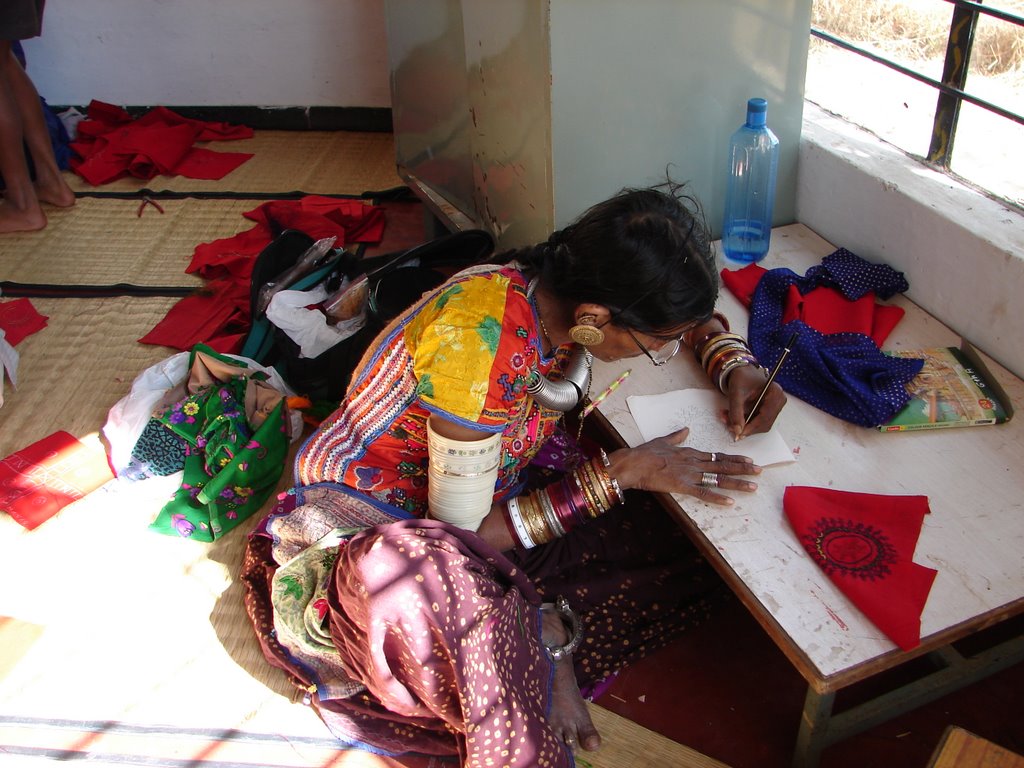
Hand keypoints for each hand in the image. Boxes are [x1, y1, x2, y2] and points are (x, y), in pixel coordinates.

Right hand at [608, 427, 760, 505]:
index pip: (717, 456)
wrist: (633, 462)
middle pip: (723, 466)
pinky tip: (730, 503)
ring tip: (753, 486)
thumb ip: (676, 436)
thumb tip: (685, 429)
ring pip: (718, 479)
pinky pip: (703, 493)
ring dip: (737, 483)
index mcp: (690, 453)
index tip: (749, 460)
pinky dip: (717, 498)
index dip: (734, 459)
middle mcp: (694, 463)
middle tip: (760, 471)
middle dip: (743, 469)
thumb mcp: (663, 441)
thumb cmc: (645, 453)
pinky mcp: (682, 486)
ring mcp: (690, 474)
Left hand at [724, 364, 786, 439]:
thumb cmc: (741, 377)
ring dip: (743, 424)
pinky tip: (732, 416)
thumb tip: (737, 430)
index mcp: (775, 393)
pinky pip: (757, 421)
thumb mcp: (736, 393)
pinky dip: (744, 421)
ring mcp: (773, 406)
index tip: (739, 433)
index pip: (766, 416)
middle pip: (764, 423)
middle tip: (730, 426)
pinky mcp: (767, 409)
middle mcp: (778, 400)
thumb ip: (736, 412)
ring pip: (760, 424)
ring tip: (727, 418)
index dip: (752, 427)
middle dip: (746, 427)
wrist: (741, 371)